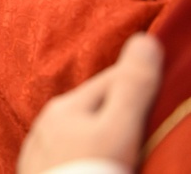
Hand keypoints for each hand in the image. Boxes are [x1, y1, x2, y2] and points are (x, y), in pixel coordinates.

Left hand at [18, 33, 162, 173]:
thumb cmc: (90, 171)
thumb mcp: (117, 128)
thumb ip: (131, 86)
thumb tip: (144, 39)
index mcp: (66, 105)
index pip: (111, 80)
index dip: (139, 76)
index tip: (160, 73)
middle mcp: (47, 122)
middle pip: (93, 106)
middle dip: (118, 105)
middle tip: (146, 110)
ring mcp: (41, 148)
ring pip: (78, 131)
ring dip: (99, 131)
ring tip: (122, 139)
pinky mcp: (40, 172)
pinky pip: (68, 154)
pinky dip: (84, 154)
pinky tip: (93, 163)